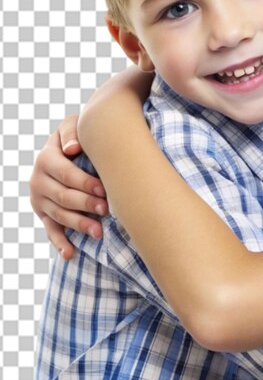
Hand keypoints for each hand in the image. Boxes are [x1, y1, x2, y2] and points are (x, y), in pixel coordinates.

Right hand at [30, 116, 107, 259]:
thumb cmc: (77, 136)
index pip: (66, 174)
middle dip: (86, 205)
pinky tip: (70, 254)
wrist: (67, 146)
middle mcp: (38, 180)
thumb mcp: (72, 125)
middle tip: (107, 210)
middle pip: (64, 197)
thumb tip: (72, 149)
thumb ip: (72, 133)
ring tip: (99, 232)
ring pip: (59, 216)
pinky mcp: (43, 213)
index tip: (104, 190)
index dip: (86, 184)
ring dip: (79, 225)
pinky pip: (50, 231)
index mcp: (46, 159)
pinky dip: (60, 244)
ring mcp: (39, 199)